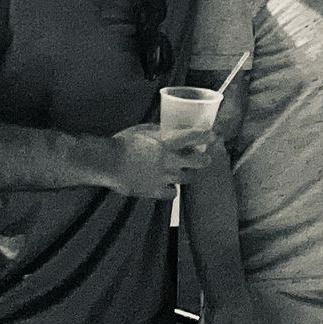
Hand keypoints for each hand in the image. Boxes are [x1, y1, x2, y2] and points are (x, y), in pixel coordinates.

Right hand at [103, 124, 219, 200]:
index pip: (193, 137)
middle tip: (205, 159)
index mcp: (166, 142)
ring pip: (187, 178)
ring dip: (188, 175)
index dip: (206, 136)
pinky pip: (172, 194)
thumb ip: (159, 130)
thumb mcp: (142, 129)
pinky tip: (169, 187)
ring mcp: (163, 177)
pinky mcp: (155, 191)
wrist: (107, 162)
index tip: (214, 136)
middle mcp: (169, 160)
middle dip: (204, 160)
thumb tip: (167, 129)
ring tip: (185, 173)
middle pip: (198, 162)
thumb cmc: (122, 143)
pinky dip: (172, 190)